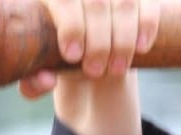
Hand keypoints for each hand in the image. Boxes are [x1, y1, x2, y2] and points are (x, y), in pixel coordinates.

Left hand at [19, 0, 158, 98]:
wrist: (84, 48)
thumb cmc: (56, 57)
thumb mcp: (41, 70)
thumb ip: (33, 81)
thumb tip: (45, 81)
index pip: (63, 0)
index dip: (71, 26)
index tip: (73, 56)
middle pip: (95, 2)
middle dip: (98, 41)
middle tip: (95, 71)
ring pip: (124, 3)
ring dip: (122, 39)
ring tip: (116, 70)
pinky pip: (147, 4)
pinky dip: (147, 25)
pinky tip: (142, 48)